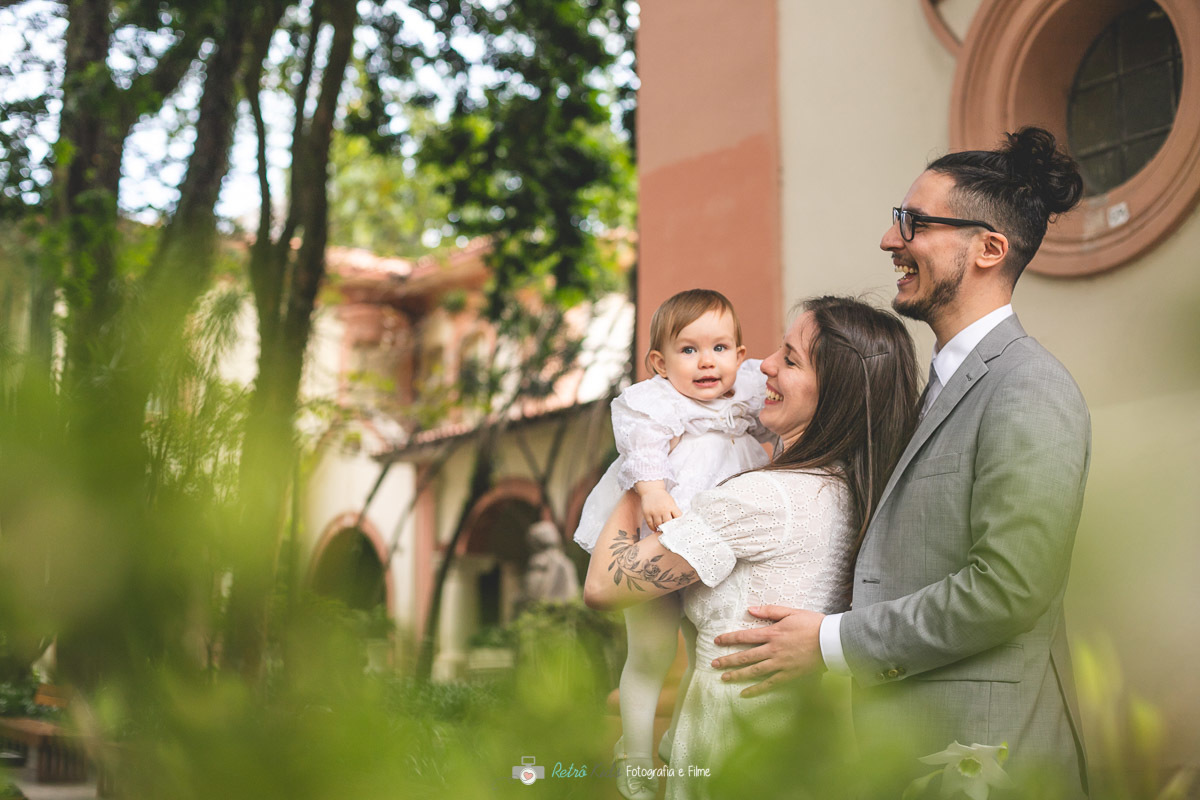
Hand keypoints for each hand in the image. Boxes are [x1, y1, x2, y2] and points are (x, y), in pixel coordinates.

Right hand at [639, 487, 681, 531]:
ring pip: (658, 525)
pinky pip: (650, 524)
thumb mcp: (671, 502)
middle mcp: (663, 509)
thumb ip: (674, 511)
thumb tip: (677, 522)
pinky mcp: (647, 513)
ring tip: (661, 528)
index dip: (679, 522)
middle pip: (668, 523)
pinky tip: (655, 528)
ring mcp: (654, 512)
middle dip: (669, 526)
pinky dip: (653, 528)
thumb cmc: (663, 497)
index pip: (678, 517)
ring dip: (660, 528)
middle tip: (669, 529)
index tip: (678, 525)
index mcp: (671, 506)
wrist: (651, 490)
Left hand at [710, 606, 825, 696]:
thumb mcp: (791, 612)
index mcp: (772, 633)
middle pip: (745, 656)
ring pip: (754, 671)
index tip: (717, 641)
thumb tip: (750, 609)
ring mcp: (780, 664)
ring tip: (724, 678)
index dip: (729, 639)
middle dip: (728, 660)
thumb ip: (769, 611)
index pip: (745, 636)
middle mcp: (773, 650)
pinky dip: (756, 689)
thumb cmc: (813, 624)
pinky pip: (769, 684)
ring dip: (737, 675)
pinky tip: (744, 694)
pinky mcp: (789, 675)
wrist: (831, 641)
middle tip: (714, 665)